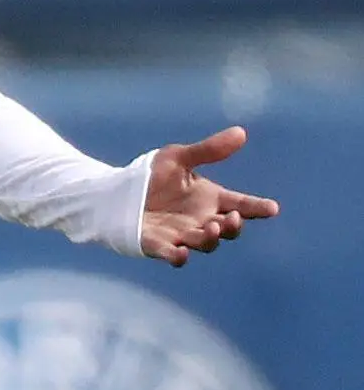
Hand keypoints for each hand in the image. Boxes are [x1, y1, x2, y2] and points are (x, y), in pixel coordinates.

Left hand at [140, 126, 279, 266]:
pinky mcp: (157, 244)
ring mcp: (181, 234)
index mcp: (210, 198)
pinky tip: (181, 254)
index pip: (241, 204)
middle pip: (228, 229)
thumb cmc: (151, 175)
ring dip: (210, 238)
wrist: (116, 191)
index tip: (272, 208)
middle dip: (233, 226)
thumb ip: (208, 150)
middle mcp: (200, 219)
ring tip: (211, 227)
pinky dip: (178, 256)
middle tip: (231, 219)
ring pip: (205, 243)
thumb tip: (240, 132)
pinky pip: (172, 254)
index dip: (258, 207)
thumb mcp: (178, 158)